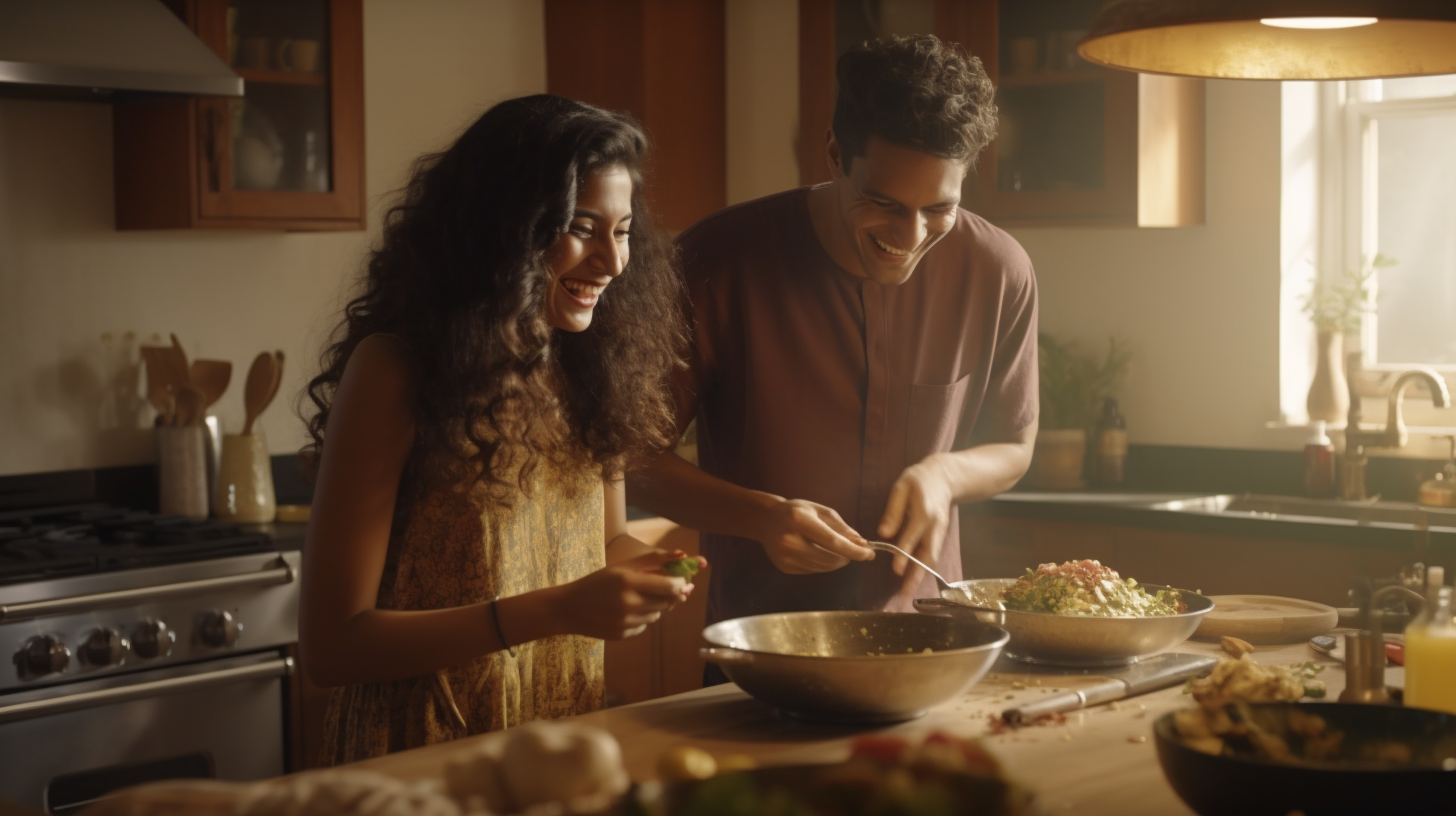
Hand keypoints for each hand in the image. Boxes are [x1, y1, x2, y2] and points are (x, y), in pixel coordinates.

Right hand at [552, 551, 692, 639]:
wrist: (568, 608)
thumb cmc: (598, 583)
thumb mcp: (622, 567)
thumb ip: (652, 560)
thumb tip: (681, 555)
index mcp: (628, 581)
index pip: (670, 586)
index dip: (680, 584)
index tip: (681, 581)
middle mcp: (628, 603)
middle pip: (667, 602)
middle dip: (669, 595)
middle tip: (658, 588)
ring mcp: (625, 622)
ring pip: (657, 615)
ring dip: (654, 606)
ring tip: (634, 599)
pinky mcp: (622, 635)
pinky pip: (644, 626)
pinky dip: (641, 619)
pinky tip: (623, 612)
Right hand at [755, 498, 873, 573]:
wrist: (766, 520)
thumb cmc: (797, 511)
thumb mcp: (820, 511)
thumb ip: (841, 527)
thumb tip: (861, 543)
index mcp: (800, 520)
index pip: (833, 542)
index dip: (854, 550)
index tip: (870, 554)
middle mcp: (790, 540)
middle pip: (829, 558)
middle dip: (847, 557)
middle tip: (856, 550)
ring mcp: (785, 557)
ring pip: (823, 567)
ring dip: (836, 561)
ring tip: (836, 550)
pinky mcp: (785, 567)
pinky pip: (813, 570)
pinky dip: (822, 564)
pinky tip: (817, 552)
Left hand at [879, 454, 955, 593]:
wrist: (945, 477)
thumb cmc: (919, 480)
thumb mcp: (902, 488)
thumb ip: (893, 512)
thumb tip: (883, 534)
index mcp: (923, 512)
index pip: (911, 537)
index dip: (903, 554)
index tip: (896, 570)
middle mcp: (934, 526)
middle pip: (927, 554)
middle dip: (916, 575)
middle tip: (905, 593)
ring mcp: (940, 531)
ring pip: (931, 557)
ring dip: (920, 575)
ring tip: (908, 592)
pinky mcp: (940, 534)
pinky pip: (932, 553)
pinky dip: (924, 567)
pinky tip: (914, 578)